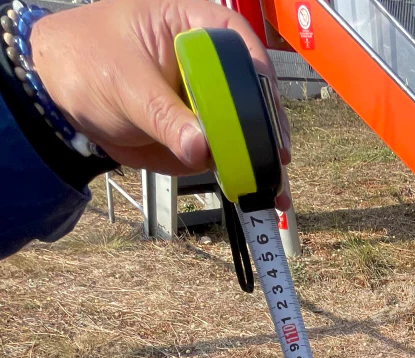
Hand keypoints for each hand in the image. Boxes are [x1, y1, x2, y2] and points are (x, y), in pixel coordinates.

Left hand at [30, 0, 290, 183]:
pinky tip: (259, 194)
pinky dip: (241, 176)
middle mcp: (206, 64)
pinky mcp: (197, 135)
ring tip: (274, 188)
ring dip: (260, 160)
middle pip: (250, 91)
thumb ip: (163, 116)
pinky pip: (224, 156)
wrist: (58, 96)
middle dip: (266, 127)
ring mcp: (205, 102)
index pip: (236, 41)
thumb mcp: (124, 84)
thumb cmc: (85, 62)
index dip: (255, 74)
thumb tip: (200, 149)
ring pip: (243, 129)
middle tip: (276, 157)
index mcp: (190, 25)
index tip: (265, 109)